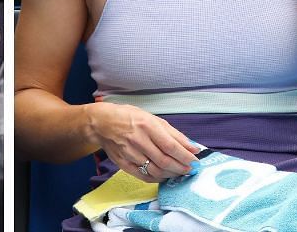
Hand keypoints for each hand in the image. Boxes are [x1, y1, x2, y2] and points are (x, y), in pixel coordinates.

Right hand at [84, 102, 199, 181]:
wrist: (101, 123)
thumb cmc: (129, 117)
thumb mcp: (152, 118)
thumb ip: (173, 133)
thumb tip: (193, 147)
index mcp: (147, 126)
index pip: (171, 146)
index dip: (185, 156)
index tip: (195, 161)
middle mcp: (138, 140)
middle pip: (164, 161)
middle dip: (181, 168)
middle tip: (190, 169)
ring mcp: (129, 153)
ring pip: (155, 171)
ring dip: (171, 174)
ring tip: (178, 172)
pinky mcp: (123, 163)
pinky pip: (144, 176)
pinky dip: (157, 178)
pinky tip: (164, 175)